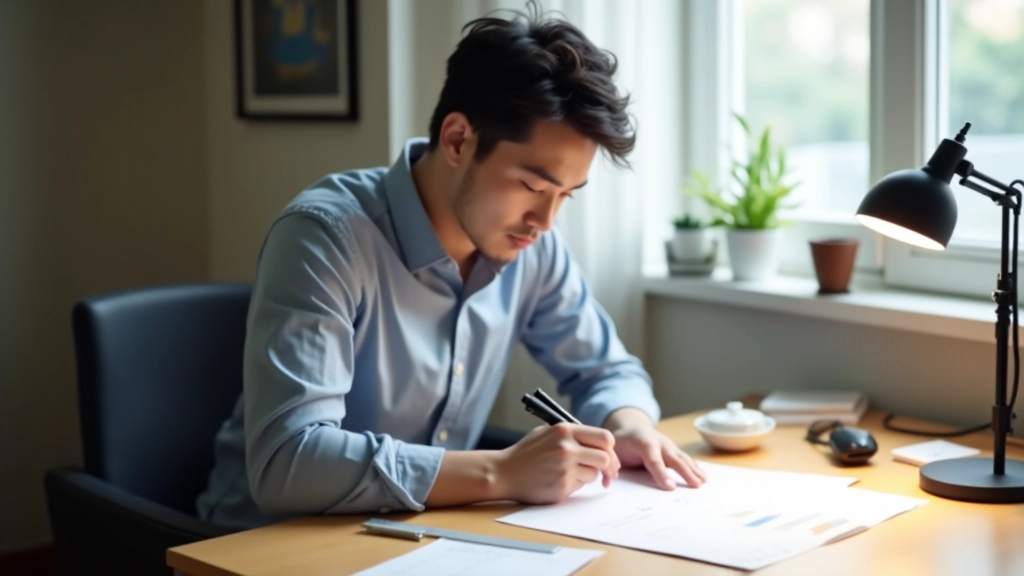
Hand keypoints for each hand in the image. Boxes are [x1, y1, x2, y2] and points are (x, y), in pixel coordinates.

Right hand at [495, 423, 620, 503]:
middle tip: (608, 473)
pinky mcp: (561, 486)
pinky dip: (575, 484)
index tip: (608, 455)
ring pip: (594, 474)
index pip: (604, 437)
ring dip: (589, 476)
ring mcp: (564, 468)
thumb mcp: (547, 433)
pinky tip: (559, 481)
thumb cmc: (526, 453)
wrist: (503, 473)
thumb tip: (599, 443)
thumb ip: (572, 435)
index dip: (611, 448)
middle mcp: (567, 448)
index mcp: (564, 431)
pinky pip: (581, 486)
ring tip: (570, 474)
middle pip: (606, 458)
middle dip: (609, 467)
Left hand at [606, 408, 706, 489]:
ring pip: (682, 458)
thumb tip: (609, 480)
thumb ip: (612, 464)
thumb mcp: (613, 451)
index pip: (653, 460)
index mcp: (642, 442)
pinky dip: (695, 467)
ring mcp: (668, 444)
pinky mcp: (673, 449)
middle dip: (685, 472)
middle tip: (696, 485)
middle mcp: (658, 442)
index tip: (670, 488)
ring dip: (694, 470)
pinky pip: (685, 459)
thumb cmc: (622, 443)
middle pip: (674, 458)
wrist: (632, 428)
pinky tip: (702, 476)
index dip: (661, 474)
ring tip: (702, 481)